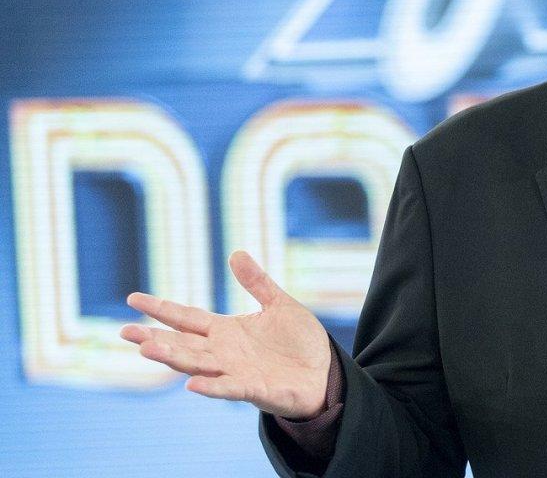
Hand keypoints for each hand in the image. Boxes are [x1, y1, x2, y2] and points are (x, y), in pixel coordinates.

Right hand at [119, 251, 332, 418]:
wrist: (324, 373)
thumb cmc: (300, 342)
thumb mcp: (279, 305)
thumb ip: (257, 282)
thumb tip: (236, 253)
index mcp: (226, 330)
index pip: (186, 318)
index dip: (160, 308)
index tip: (132, 298)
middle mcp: (224, 352)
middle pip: (182, 344)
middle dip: (154, 339)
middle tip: (124, 332)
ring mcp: (236, 372)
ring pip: (197, 365)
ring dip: (173, 358)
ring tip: (147, 349)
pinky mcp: (255, 390)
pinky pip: (229, 388)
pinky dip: (211, 386)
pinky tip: (192, 384)